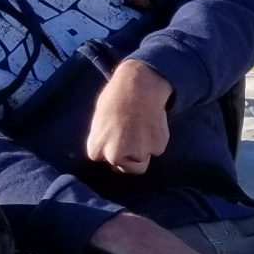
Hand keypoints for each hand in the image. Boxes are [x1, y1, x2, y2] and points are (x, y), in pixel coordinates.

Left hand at [86, 58, 173, 173]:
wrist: (139, 85)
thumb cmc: (116, 97)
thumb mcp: (99, 120)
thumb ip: (104, 139)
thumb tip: (111, 154)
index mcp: (96, 148)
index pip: (103, 159)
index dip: (110, 148)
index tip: (115, 135)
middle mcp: (115, 155)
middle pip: (127, 168)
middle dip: (130, 158)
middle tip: (133, 138)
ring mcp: (137, 153)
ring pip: (143, 160)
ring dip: (144, 148)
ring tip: (142, 126)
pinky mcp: (157, 147)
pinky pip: (157, 148)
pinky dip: (156, 139)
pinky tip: (151, 122)